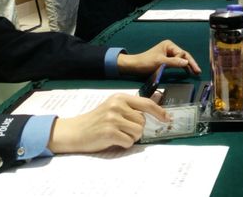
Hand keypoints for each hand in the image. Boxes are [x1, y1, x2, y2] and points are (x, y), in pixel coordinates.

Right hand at [48, 94, 168, 152]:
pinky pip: (129, 142)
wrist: (76, 131)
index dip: (159, 112)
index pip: (146, 104)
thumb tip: (158, 102)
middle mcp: (117, 106)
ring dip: (131, 137)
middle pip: (143, 121)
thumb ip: (133, 106)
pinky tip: (113, 140)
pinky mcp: (109, 132)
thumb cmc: (98, 120)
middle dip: (137, 128)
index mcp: (120, 98)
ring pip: (138, 132)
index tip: (167, 119)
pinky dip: (124, 144)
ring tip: (118, 134)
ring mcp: (113, 119)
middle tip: (122, 129)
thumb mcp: (114, 107)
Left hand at [117, 40, 201, 75]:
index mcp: (169, 45)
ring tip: (195, 73)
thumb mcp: (160, 62)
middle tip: (198, 72)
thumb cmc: (146, 62)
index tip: (192, 70)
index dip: (188, 62)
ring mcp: (168, 54)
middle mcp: (170, 48)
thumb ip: (174, 62)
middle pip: (183, 56)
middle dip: (191, 64)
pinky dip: (182, 68)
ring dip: (187, 66)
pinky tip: (187, 72)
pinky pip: (176, 64)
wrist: (134, 66)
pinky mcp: (166, 61)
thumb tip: (186, 63)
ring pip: (181, 60)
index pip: (182, 53)